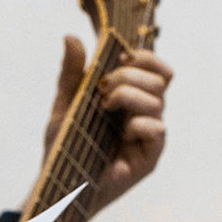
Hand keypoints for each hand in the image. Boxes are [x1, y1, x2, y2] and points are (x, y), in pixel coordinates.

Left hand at [44, 35, 171, 212]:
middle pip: (160, 78)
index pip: (156, 68)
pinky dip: (137, 124)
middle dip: (130, 75)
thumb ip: (72, 73)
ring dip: (129, 95)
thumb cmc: (65, 147)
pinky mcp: (150, 156)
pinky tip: (120, 133)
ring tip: (104, 107)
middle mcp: (145, 113)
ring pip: (158, 100)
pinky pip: (157, 129)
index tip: (120, 56)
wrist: (61, 184)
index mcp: (131, 97)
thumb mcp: (65, 104)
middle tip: (104, 87)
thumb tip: (71, 37)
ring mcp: (149, 134)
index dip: (146, 56)